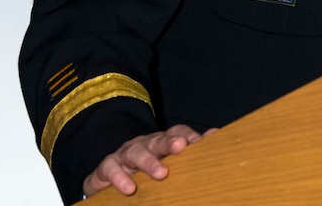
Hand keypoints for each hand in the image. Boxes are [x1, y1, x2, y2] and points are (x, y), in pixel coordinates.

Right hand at [82, 124, 216, 197]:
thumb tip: (214, 137)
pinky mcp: (107, 167)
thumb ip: (189, 154)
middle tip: (181, 146)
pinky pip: (111, 168)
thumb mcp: (166, 162)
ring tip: (161, 173)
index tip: (201, 141)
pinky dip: (120, 177)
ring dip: (149, 162)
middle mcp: (145, 144)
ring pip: (136, 152)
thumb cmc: (144, 169)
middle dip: (170, 142)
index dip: (188, 135)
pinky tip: (129, 188)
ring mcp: (125, 154)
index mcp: (161, 142)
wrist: (108, 173)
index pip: (177, 132)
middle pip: (158, 140)